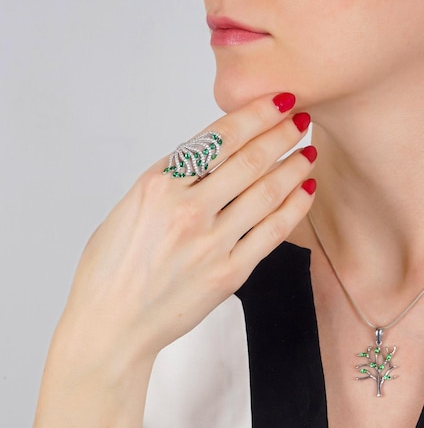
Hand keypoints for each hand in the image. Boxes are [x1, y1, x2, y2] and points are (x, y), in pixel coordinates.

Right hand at [60, 92, 315, 363]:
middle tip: (300, 120)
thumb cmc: (112, 267)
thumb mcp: (132, 206)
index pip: (219, 138)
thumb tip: (216, 153)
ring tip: (308, 152)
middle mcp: (186, 210)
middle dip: (282, 134)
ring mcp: (210, 243)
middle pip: (250, 160)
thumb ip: (174, 178)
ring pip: (267, 193)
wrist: (110, 326)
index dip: (256, 114)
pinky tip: (306, 190)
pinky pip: (273, 232)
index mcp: (158, 186)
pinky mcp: (228, 273)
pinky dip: (295, 207)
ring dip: (294, 167)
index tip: (278, 101)